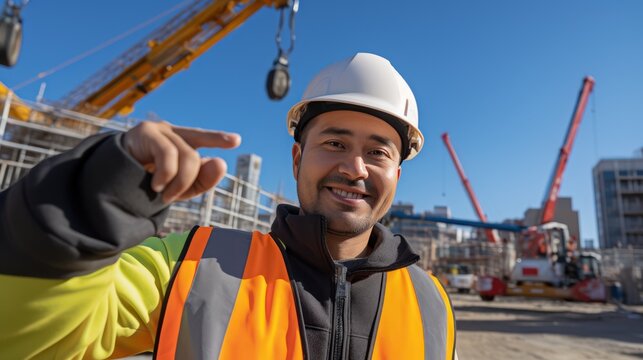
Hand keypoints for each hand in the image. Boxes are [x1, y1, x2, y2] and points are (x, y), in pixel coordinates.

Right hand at [122, 121, 240, 202]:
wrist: (110, 183)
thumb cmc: (145, 183)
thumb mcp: (177, 186)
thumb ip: (201, 179)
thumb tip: (221, 163)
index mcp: (180, 143)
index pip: (201, 139)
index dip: (217, 138)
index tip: (236, 140)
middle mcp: (171, 132)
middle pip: (195, 157)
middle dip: (188, 181)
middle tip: (171, 197)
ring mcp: (159, 130)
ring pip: (187, 156)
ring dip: (177, 182)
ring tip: (162, 193)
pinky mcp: (145, 131)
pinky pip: (169, 154)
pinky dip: (166, 175)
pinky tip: (155, 185)